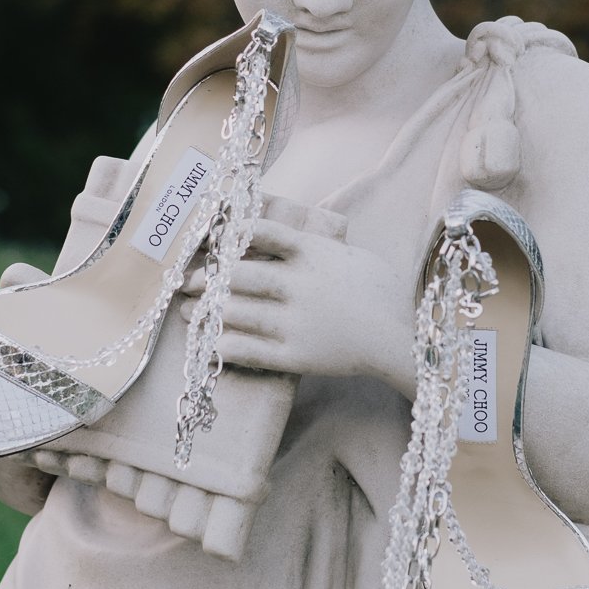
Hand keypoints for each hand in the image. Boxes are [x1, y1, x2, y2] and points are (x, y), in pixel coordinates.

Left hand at [180, 217, 415, 395]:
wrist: (402, 338)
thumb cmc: (381, 292)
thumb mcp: (350, 255)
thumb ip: (316, 244)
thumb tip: (283, 235)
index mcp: (314, 254)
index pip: (262, 232)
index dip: (232, 235)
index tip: (216, 240)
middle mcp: (300, 286)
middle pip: (239, 275)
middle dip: (208, 278)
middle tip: (188, 280)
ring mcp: (296, 322)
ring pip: (237, 313)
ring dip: (205, 312)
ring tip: (187, 312)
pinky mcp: (296, 356)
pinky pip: (248, 350)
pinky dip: (223, 345)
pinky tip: (209, 342)